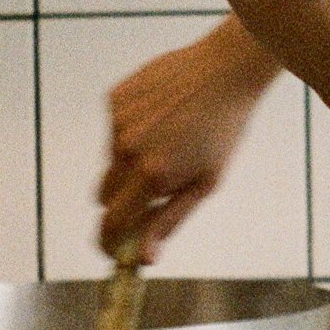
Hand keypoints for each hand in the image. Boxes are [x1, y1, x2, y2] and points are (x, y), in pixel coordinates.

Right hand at [96, 21, 281, 260]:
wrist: (225, 71)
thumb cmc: (223, 129)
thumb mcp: (205, 183)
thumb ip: (169, 221)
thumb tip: (143, 258)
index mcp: (151, 175)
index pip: (112, 223)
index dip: (110, 242)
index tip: (115, 250)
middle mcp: (126, 149)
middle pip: (104, 195)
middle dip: (123, 201)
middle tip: (151, 190)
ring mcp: (117, 121)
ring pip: (111, 160)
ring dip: (130, 161)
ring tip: (168, 139)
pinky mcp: (114, 98)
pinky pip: (113, 128)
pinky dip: (130, 129)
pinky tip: (160, 115)